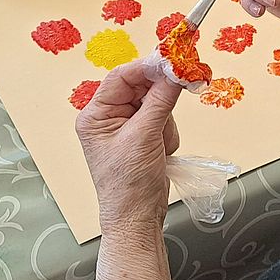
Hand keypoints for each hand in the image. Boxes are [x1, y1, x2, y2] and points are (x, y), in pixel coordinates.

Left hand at [76, 59, 181, 230]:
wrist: (138, 218)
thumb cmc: (128, 184)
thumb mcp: (144, 137)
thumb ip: (161, 100)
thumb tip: (175, 71)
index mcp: (95, 115)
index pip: (122, 77)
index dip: (147, 67)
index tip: (172, 60)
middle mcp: (109, 117)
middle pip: (141, 86)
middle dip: (160, 97)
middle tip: (183, 86)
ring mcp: (127, 127)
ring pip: (157, 102)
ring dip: (165, 121)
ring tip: (160, 145)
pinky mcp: (144, 136)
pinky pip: (163, 118)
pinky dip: (168, 132)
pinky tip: (162, 152)